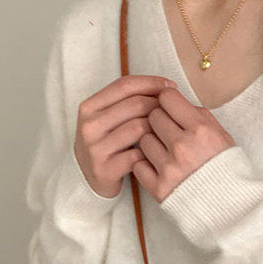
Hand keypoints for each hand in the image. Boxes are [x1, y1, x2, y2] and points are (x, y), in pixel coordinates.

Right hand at [74, 74, 177, 198]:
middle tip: (173, 113)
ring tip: (166, 134)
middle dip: (158, 106)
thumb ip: (128, 101)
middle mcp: (89, 126)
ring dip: (157, 130)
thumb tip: (167, 88)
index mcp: (89, 107)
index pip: (124, 85)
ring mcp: (95, 149)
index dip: (151, 82)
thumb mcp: (109, 118)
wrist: (90, 180)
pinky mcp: (104, 170)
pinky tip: (156, 155)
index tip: (170, 86)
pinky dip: (151, 153)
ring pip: (138, 128)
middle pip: (134, 105)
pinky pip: (137, 155)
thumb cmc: (108, 145)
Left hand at [133, 88, 235, 201]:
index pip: (167, 98)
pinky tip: (158, 168)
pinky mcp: (159, 188)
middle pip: (153, 116)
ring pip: (143, 139)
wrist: (231, 207)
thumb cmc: (228, 171)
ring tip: (166, 153)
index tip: (171, 109)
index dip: (168, 102)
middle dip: (160, 122)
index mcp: (201, 130)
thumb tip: (177, 102)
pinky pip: (138, 165)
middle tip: (169, 133)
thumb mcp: (223, 136)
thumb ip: (200, 117)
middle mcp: (183, 146)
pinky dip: (146, 165)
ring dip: (152, 143)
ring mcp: (169, 168)